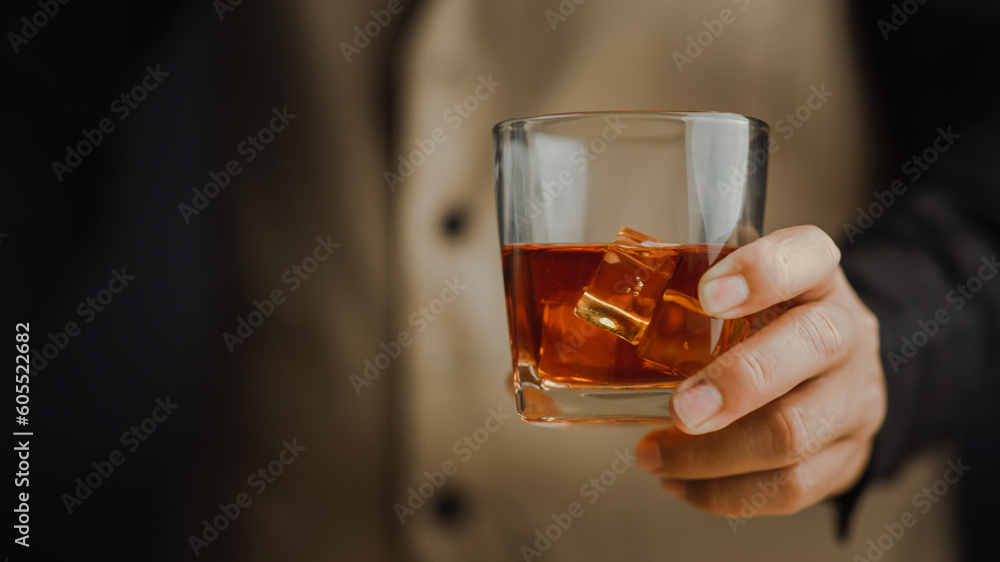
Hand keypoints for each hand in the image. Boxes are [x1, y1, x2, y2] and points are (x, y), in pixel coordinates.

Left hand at [635, 225, 885, 518]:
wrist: (834, 375)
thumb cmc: (767, 326)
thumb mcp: (742, 292)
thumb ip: (691, 289)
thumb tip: (610, 308)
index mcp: (815, 277)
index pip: (809, 255)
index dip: (763, 272)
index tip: (708, 295)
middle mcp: (846, 332)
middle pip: (812, 347)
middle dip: (736, 384)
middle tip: (679, 409)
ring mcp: (854, 397)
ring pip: (796, 432)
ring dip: (712, 454)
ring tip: (655, 455)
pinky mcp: (847, 455)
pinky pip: (791, 487)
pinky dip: (725, 493)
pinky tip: (681, 484)